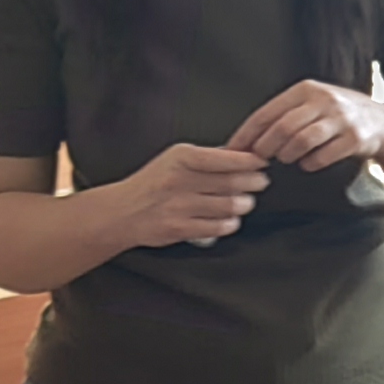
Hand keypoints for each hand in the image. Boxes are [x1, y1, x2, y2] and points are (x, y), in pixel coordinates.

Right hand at [113, 141, 270, 245]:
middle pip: (229, 182)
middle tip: (261, 182)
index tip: (261, 162)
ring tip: (246, 202)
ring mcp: (178, 206)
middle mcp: (179, 180)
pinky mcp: (178, 228)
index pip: (224, 158)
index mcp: (180, 158)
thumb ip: (205, 158)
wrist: (122, 211)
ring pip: (226, 205)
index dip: (249, 161)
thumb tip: (239, 154)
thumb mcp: (174, 159)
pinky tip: (232, 220)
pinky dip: (229, 224)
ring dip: (243, 204)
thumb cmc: (152, 183)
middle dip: (252, 182)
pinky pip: (215, 227)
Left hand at [229, 79, 383, 173]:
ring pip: (301, 141)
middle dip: (266, 148)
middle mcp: (323, 99)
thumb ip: (283, 116)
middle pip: (282, 128)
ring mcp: (341, 118)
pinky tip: (308, 163)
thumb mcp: (311, 104)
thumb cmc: (336, 116)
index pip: (267, 112)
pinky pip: (322, 156)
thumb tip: (244, 140)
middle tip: (259, 160)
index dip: (247, 134)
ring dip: (288, 155)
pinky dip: (310, 164)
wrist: (382, 123)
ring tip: (286, 159)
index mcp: (306, 89)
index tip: (233, 150)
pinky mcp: (355, 138)